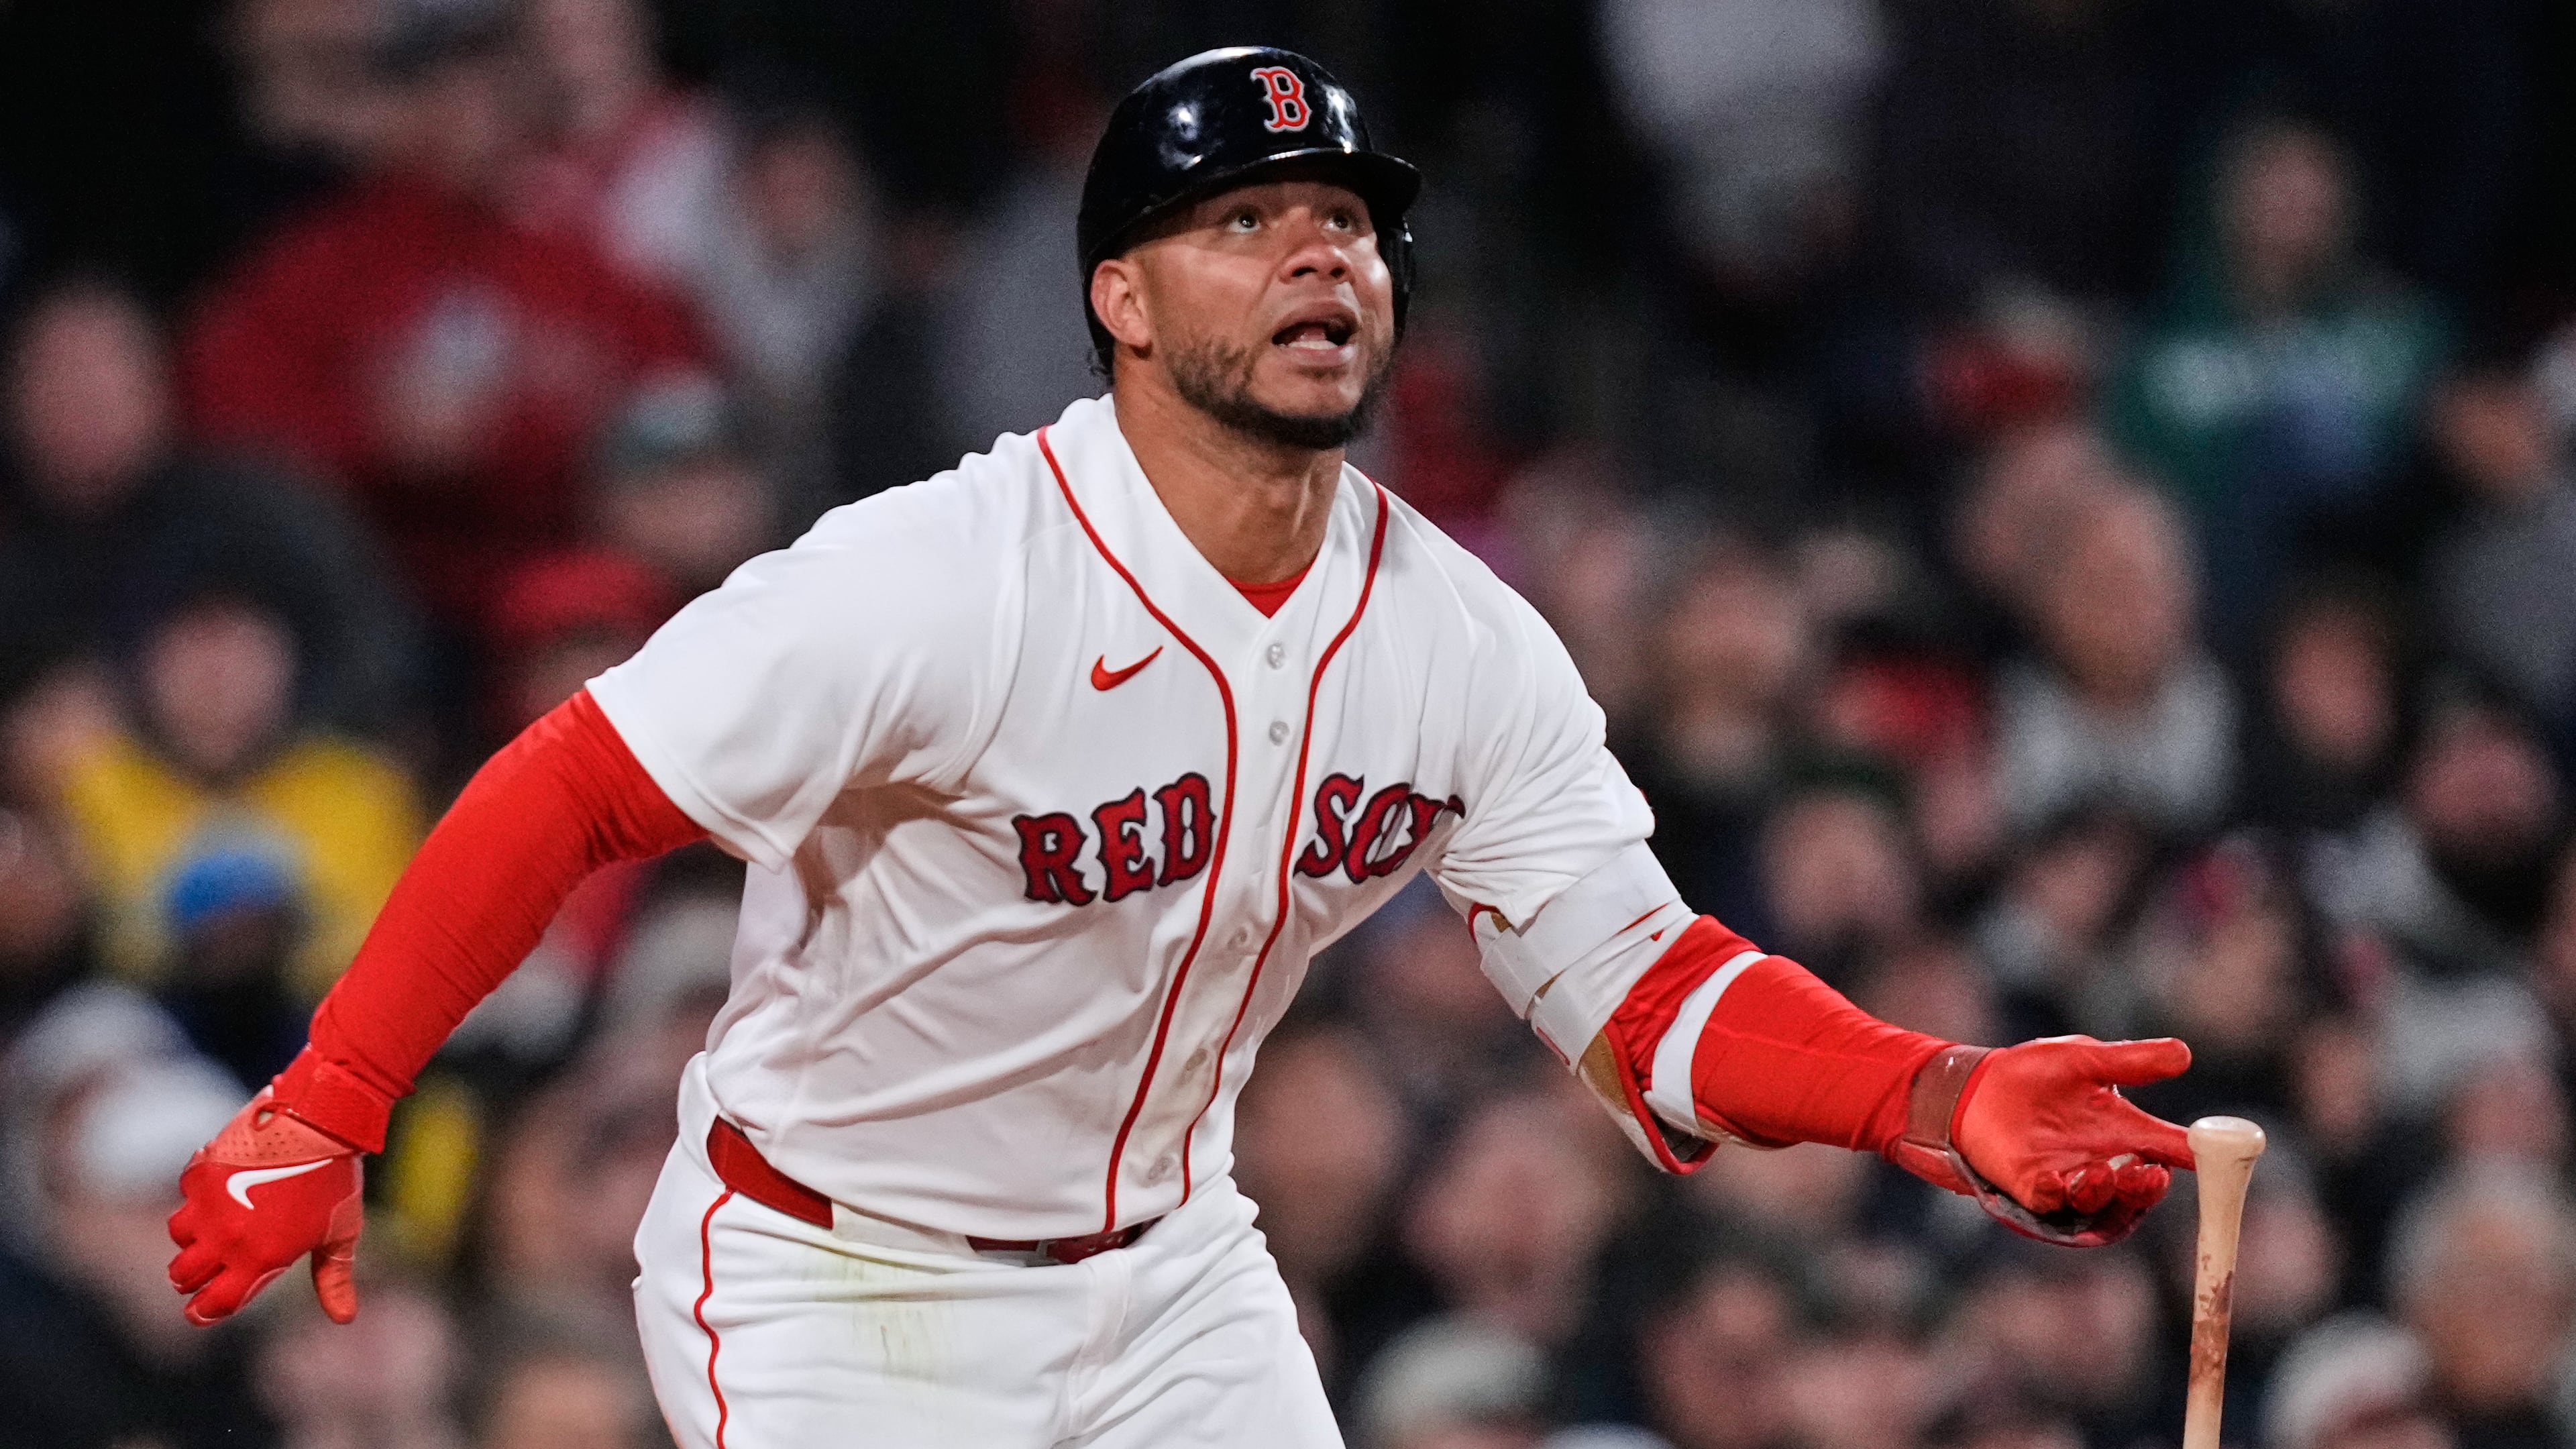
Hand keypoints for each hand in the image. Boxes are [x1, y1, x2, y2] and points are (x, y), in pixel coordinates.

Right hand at [168, 1090, 364, 1325]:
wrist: (320, 1122)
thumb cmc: (336, 1180)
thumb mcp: (342, 1233)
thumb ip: (334, 1278)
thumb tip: (343, 1318)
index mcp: (259, 1260)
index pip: (214, 1304)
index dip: (203, 1312)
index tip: (199, 1312)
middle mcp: (226, 1239)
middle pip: (182, 1274)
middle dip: (190, 1277)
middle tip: (205, 1270)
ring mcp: (208, 1207)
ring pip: (178, 1235)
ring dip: (192, 1236)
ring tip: (216, 1227)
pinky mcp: (200, 1175)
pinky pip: (186, 1195)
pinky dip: (199, 1195)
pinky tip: (224, 1185)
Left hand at [1953, 1035, 2193, 1241]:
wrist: (1975, 1087)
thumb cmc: (2033, 1073)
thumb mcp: (2084, 1058)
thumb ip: (2130, 1061)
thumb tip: (2184, 1053)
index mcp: (2125, 1133)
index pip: (2172, 1150)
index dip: (2199, 1158)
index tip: (2217, 1155)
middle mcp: (2105, 1163)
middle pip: (2141, 1192)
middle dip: (2150, 1189)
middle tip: (2153, 1174)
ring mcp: (2070, 1181)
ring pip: (2103, 1205)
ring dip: (2111, 1195)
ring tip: (2108, 1173)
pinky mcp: (2034, 1189)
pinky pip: (2055, 1203)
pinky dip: (2065, 1195)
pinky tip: (2068, 1180)